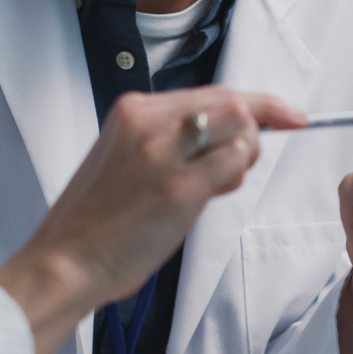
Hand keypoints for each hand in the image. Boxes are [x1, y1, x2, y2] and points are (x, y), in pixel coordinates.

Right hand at [0, 89, 306, 353]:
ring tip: (212, 187)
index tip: (287, 114)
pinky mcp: (179, 187)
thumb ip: (170, 141)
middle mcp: (149, 122)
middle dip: (260, 127)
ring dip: (244, 157)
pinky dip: (236, 177)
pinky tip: (212, 194)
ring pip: (240, 128)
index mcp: (133, 111)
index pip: (210, 92)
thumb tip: (227, 137)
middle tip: (253, 156)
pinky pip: (234, 164)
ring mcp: (165, 153)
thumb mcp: (126, 159)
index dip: (257, 102)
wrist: (64, 261)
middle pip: (232, 103)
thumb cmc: (96, 222)